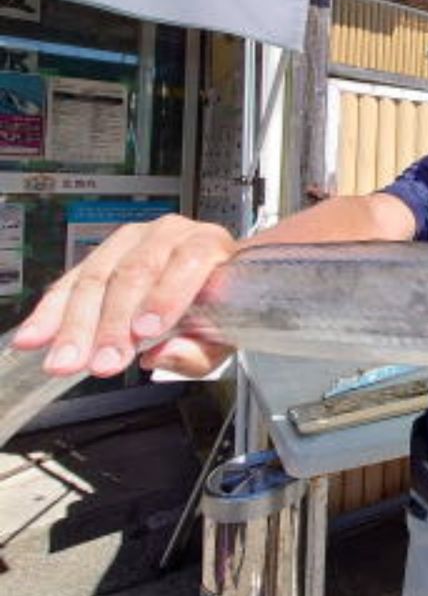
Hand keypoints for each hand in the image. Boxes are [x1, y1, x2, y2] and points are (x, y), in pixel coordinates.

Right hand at [10, 215, 236, 377]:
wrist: (209, 285)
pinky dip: (51, 312)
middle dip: (114, 321)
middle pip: (137, 271)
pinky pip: (72, 280)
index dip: (166, 295)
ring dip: (77, 323)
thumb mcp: (224, 336)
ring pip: (99, 276)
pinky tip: (36, 336)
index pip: (190, 260)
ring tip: (67, 360)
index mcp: (211, 245)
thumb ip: (200, 348)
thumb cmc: (219, 309)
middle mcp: (172, 234)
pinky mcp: (102, 255)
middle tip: (103, 361)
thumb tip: (164, 356)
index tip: (146, 330)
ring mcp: (134, 240)